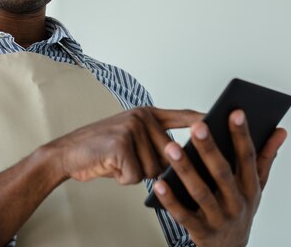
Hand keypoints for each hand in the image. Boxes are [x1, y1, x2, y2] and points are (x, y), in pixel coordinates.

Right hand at [45, 107, 203, 184]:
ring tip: (115, 161)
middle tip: (125, 159)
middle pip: (169, 155)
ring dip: (135, 173)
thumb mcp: (131, 139)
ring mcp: (131, 128)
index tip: (223, 120)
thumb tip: (180, 161)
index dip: (203, 120)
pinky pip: (136, 175)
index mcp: (147, 114)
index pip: (182, 116)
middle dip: (150, 167)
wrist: (67, 153)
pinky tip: (109, 166)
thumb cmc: (102, 151)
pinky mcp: (121, 143)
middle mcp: (142, 116)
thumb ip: (155, 143)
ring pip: (153, 168)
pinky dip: (123, 178)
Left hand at [153, 110, 286, 246]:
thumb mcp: (256, 186)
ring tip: (171, 148)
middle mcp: (237, 203)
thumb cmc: (240, 208)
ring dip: (186, 170)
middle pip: (222, 173)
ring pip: (201, 193)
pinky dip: (171, 200)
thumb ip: (266, 158)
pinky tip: (159, 182)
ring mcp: (219, 219)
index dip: (242, 135)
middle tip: (197, 126)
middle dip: (210, 149)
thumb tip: (280, 130)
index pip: (248, 158)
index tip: (235, 112)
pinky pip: (183, 215)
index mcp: (250, 188)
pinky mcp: (200, 232)